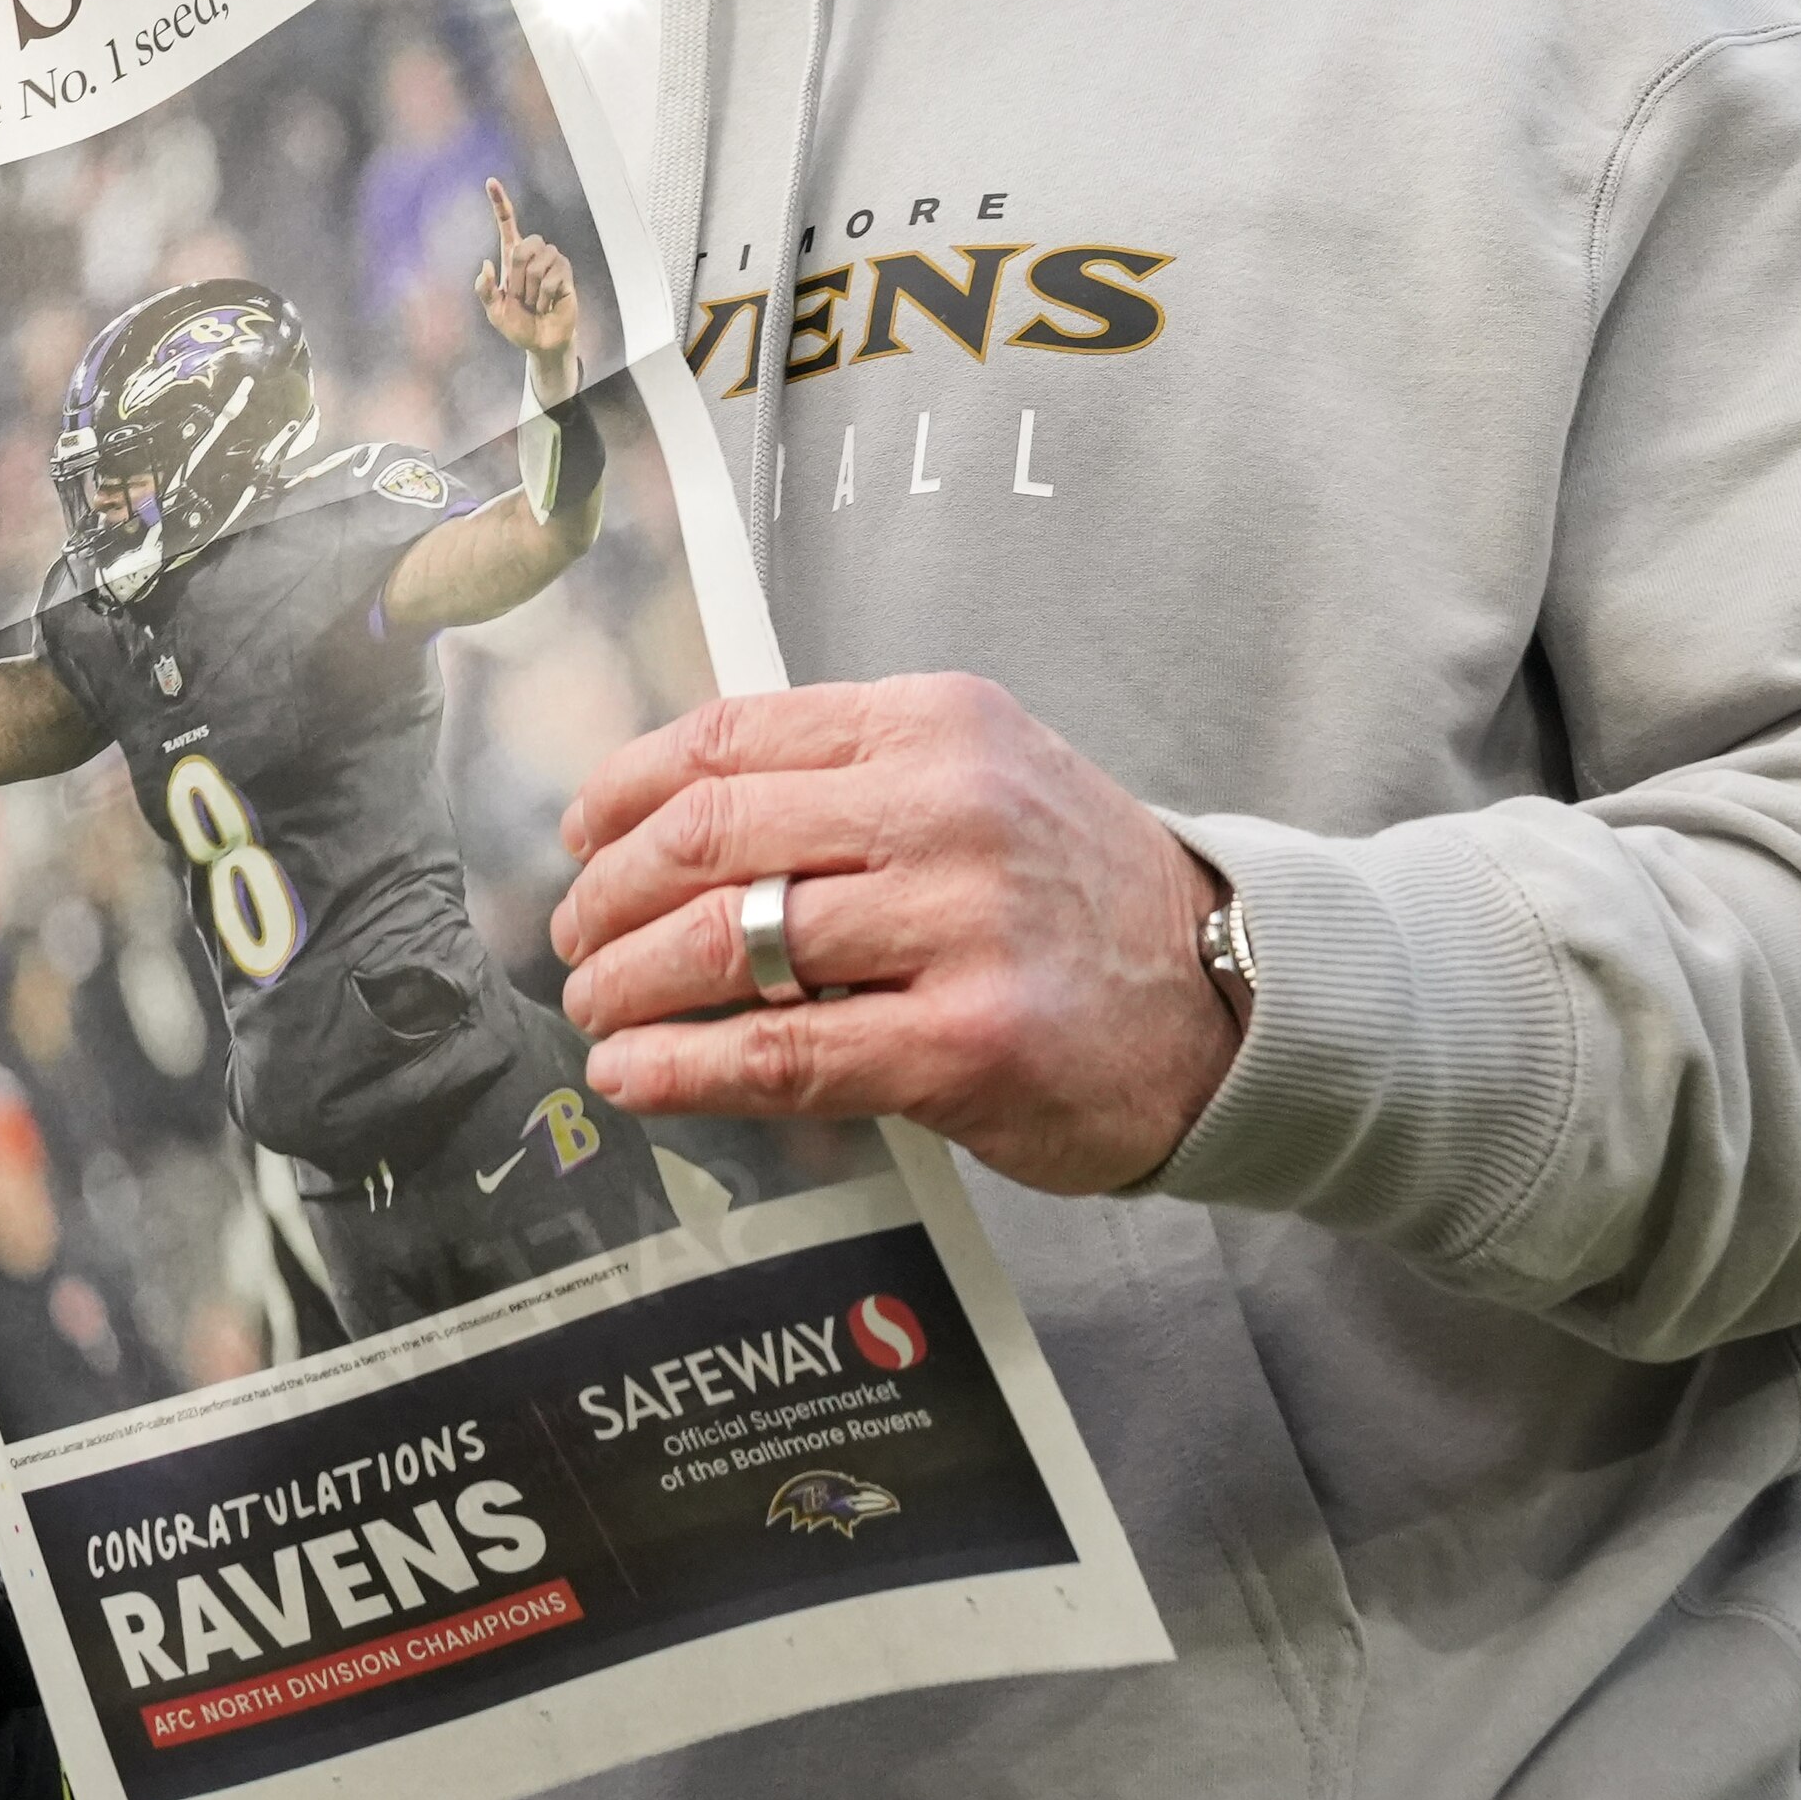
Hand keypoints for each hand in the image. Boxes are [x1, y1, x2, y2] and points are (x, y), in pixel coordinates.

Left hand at [473, 178, 576, 376]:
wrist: (541, 342)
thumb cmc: (517, 324)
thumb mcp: (494, 311)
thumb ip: (485, 290)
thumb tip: (486, 263)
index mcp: (512, 256)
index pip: (507, 224)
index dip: (500, 203)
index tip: (490, 181)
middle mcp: (533, 254)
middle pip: (522, 247)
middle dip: (517, 278)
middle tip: (521, 298)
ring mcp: (552, 261)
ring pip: (537, 264)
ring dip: (531, 291)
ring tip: (536, 302)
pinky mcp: (566, 274)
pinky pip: (551, 278)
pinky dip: (544, 296)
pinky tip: (548, 304)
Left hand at [546, 676, 1239, 1193]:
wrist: (1226, 1000)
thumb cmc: (1077, 897)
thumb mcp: (982, 781)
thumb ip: (848, 780)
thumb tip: (667, 818)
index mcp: (935, 724)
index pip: (729, 737)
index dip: (623, 790)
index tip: (579, 835)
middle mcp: (946, 807)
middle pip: (708, 836)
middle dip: (608, 894)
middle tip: (574, 937)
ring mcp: (960, 926)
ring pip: (726, 944)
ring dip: (626, 982)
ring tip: (597, 1007)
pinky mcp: (966, 1044)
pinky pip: (779, 1053)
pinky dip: (680, 1066)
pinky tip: (632, 1075)